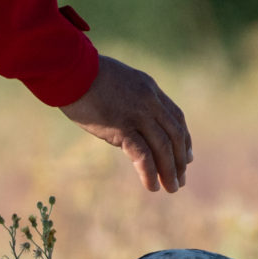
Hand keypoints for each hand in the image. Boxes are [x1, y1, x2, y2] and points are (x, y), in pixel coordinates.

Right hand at [59, 55, 192, 192]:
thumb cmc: (84, 74)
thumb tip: (126, 120)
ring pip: (164, 148)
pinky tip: (152, 186)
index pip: (176, 117)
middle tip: (181, 179)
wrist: (70, 69)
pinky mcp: (121, 128)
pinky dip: (150, 173)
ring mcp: (137, 114)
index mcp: (149, 89)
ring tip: (172, 188)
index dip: (184, 139)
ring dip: (170, 171)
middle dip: (180, 160)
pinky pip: (143, 155)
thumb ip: (128, 98)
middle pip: (175, 135)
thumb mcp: (116, 82)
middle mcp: (149, 102)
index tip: (187, 156)